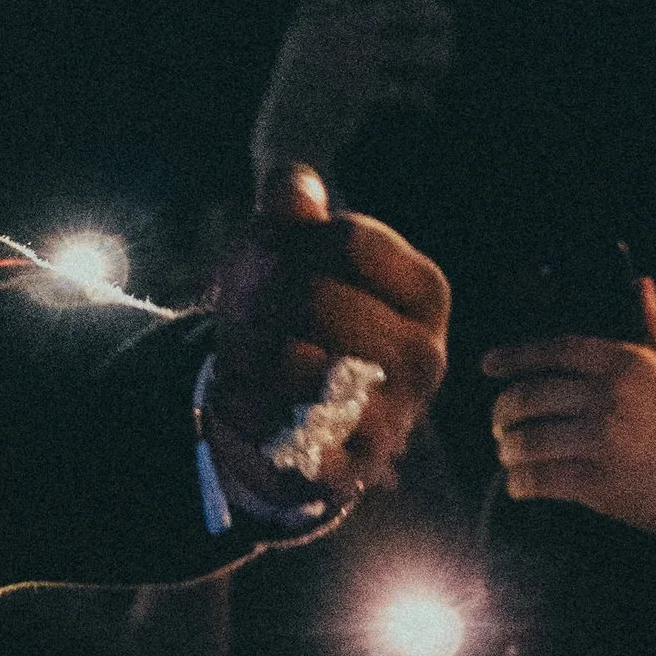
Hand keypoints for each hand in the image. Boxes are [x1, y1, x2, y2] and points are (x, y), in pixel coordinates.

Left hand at [204, 167, 449, 518]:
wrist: (295, 420)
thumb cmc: (301, 320)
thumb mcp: (297, 253)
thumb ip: (292, 206)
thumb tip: (293, 185)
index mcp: (424, 293)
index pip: (346, 238)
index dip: (285, 238)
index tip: (269, 258)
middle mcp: (424, 356)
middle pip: (309, 294)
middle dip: (253, 297)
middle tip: (239, 312)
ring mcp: (391, 418)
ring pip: (287, 359)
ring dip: (239, 349)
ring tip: (238, 353)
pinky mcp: (345, 471)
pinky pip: (271, 427)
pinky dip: (234, 405)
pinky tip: (231, 394)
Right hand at [251, 0, 455, 197]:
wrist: (289, 133)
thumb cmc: (308, 85)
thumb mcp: (315, 41)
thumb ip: (346, 15)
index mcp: (319, 5)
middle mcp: (335, 24)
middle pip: (403, 5)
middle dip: (434, 12)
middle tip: (445, 17)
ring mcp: (349, 54)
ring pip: (416, 44)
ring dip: (437, 52)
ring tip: (441, 59)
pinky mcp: (362, 87)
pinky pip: (409, 85)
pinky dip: (421, 95)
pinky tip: (425, 102)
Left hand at [483, 279, 655, 615]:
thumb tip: (640, 285)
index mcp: (628, 363)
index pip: (553, 350)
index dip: (513, 357)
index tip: (488, 366)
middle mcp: (610, 397)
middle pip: (528, 396)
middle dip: (503, 412)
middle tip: (500, 424)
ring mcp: (603, 440)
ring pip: (526, 439)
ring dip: (508, 450)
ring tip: (510, 455)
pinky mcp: (599, 483)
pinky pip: (538, 479)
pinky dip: (520, 484)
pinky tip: (520, 486)